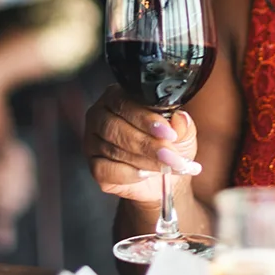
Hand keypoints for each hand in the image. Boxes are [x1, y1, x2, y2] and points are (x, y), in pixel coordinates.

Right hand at [83, 85, 200, 204]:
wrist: (166, 177)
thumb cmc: (170, 146)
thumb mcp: (182, 133)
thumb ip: (181, 124)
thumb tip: (180, 118)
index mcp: (118, 97)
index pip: (124, 103)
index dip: (146, 119)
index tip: (168, 133)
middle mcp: (100, 116)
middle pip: (114, 127)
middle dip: (146, 143)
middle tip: (170, 155)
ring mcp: (92, 141)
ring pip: (112, 149)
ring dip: (143, 160)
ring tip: (166, 166)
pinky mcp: (94, 166)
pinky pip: (105, 169)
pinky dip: (129, 174)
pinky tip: (145, 174)